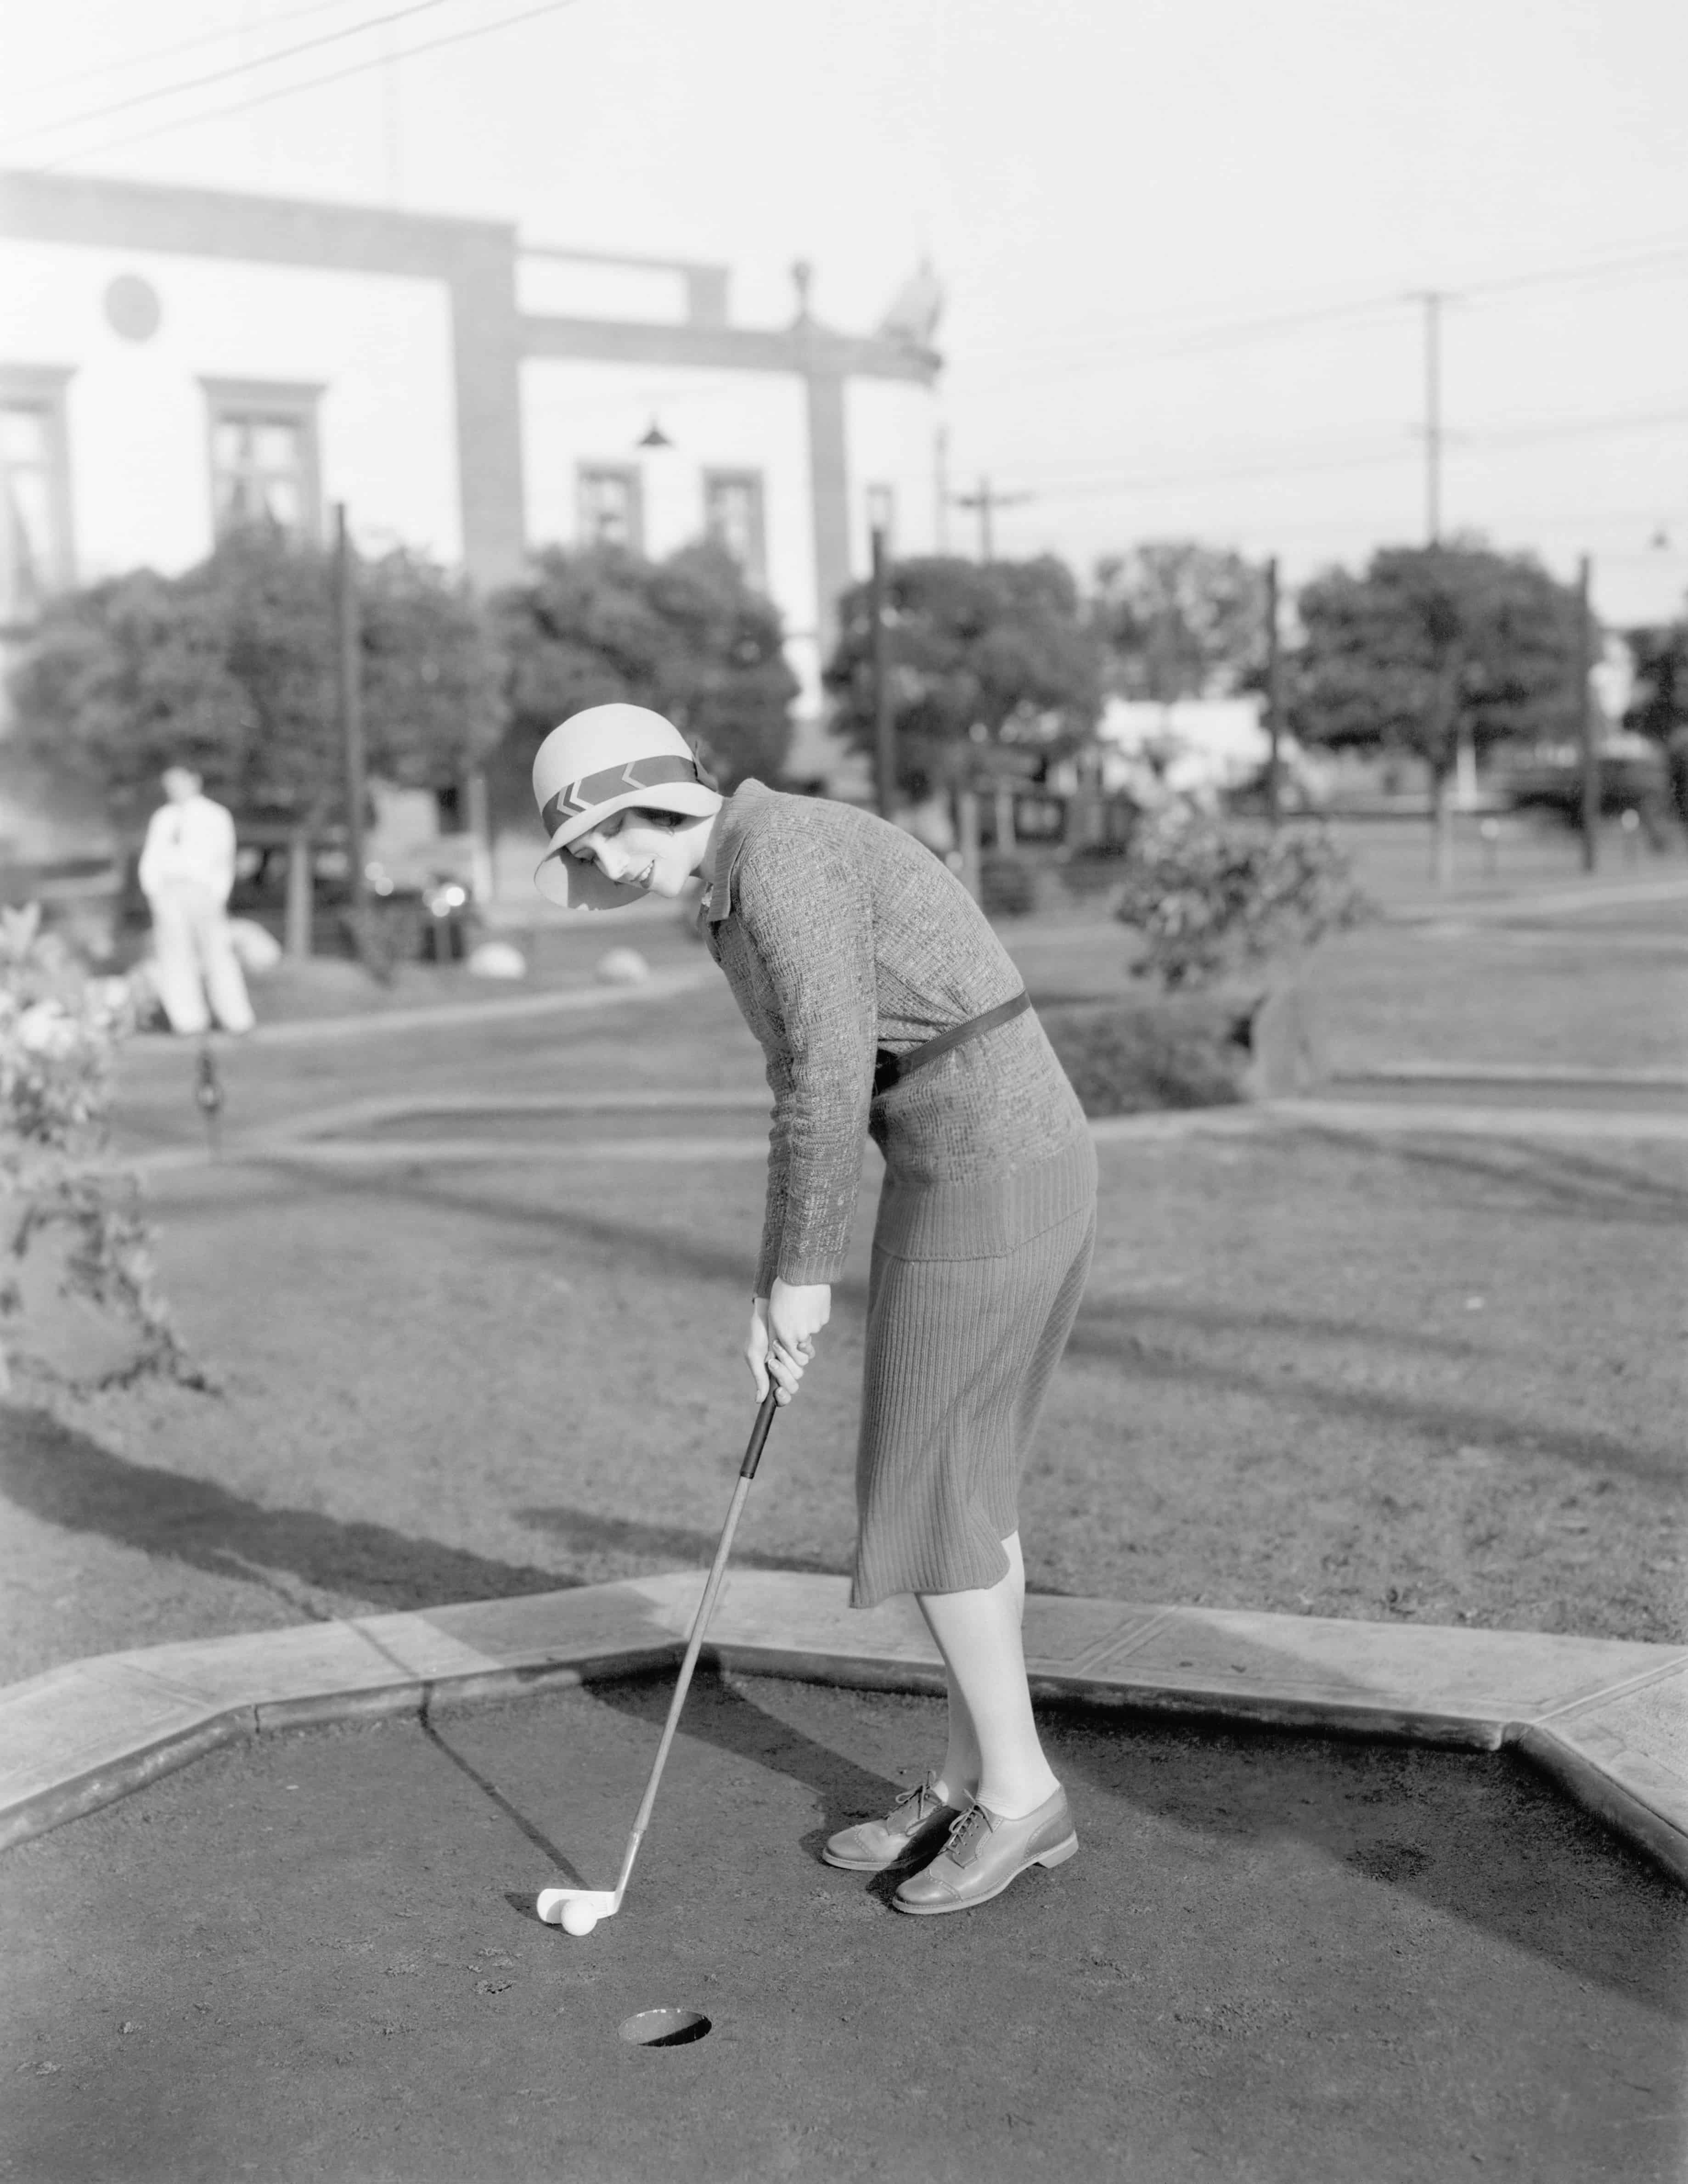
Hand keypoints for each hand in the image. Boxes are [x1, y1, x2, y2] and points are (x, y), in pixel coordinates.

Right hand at [746, 1280, 830, 1404]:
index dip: (782, 1397)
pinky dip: (799, 1350)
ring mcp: (795, 1360)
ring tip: (776, 1343)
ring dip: (786, 1358)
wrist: (768, 1311)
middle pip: (792, 1385)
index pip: (781, 1396)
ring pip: (799, 1371)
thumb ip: (759, 1376)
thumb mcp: (754, 1354)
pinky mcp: (803, 1348)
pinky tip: (790, 1340)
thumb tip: (759, 1400)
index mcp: (771, 1376)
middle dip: (783, 1374)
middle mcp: (785, 1370)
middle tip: (773, 1360)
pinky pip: (808, 1356)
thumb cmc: (757, 1333)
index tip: (778, 1390)